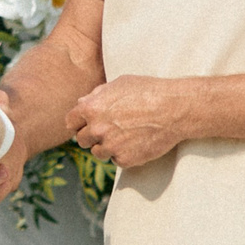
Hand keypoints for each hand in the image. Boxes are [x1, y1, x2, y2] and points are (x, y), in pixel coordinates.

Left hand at [66, 75, 186, 167]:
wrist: (174, 109)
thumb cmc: (148, 91)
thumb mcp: (119, 84)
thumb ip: (97, 95)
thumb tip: (82, 102)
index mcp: (91, 108)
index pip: (70, 122)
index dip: (79, 122)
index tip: (87, 123)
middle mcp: (97, 129)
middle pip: (82, 140)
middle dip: (92, 136)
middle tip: (109, 130)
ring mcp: (110, 146)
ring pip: (98, 153)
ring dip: (107, 146)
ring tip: (125, 135)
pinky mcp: (125, 160)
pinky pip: (117, 160)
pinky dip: (124, 154)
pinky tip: (136, 142)